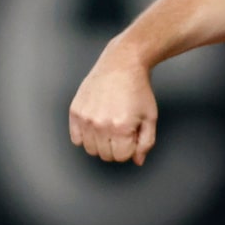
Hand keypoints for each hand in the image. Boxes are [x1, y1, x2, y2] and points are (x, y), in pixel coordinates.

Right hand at [68, 46, 158, 165]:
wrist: (122, 64)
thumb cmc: (137, 89)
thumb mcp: (150, 117)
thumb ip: (146, 142)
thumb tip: (137, 160)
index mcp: (120, 128)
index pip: (122, 157)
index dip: (129, 148)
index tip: (131, 135)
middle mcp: (100, 125)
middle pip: (105, 155)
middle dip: (115, 147)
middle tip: (121, 129)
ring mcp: (85, 118)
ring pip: (90, 149)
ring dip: (100, 143)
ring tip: (108, 125)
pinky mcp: (75, 111)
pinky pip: (76, 139)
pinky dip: (85, 136)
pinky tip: (95, 124)